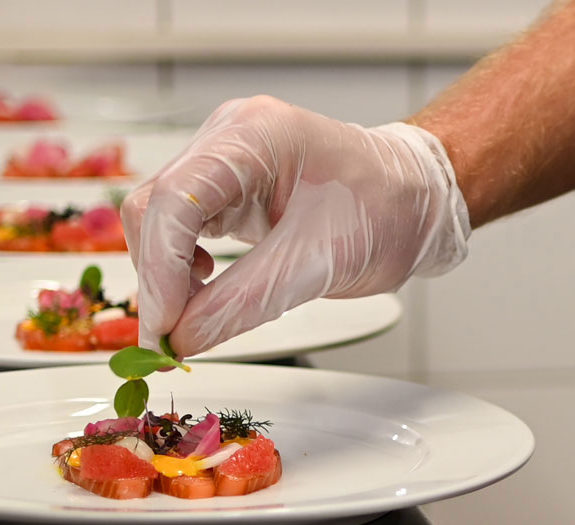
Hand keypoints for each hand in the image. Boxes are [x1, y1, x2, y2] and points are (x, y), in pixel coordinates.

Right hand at [122, 95, 469, 354]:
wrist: (417, 201)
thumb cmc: (389, 209)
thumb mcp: (321, 262)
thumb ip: (246, 301)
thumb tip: (184, 337)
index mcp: (253, 135)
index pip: (175, 199)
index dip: (161, 269)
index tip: (164, 325)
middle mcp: (230, 139)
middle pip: (157, 208)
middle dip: (158, 277)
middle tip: (170, 339)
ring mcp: (226, 163)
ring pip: (162, 220)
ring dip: (167, 276)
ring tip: (189, 322)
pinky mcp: (231, 191)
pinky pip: (184, 229)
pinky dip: (183, 269)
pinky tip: (202, 293)